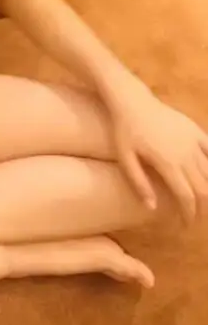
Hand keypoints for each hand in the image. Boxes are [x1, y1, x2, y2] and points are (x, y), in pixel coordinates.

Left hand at [109, 89, 207, 222]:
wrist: (131, 100)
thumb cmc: (124, 129)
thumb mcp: (125, 158)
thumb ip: (138, 183)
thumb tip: (152, 208)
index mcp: (168, 164)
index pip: (186, 197)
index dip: (188, 215)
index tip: (184, 225)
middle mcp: (186, 154)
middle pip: (203, 189)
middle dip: (202, 208)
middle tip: (195, 218)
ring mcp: (193, 141)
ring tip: (203, 203)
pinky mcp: (195, 130)